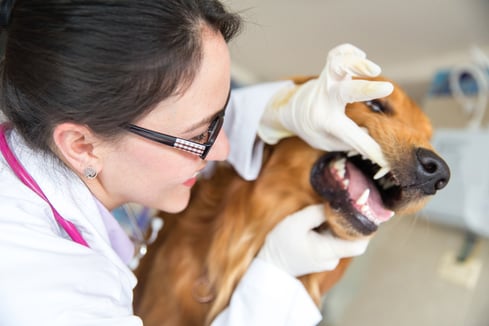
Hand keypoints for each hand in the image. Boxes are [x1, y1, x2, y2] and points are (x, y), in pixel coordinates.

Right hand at [257, 204, 368, 276]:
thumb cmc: (281, 245)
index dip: (363, 228)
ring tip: (315, 218)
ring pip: (339, 236)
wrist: (269, 264)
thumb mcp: (296, 223)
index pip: (360, 244)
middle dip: (342, 220)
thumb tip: (336, 205)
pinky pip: (331, 240)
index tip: (358, 211)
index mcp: (329, 251)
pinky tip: (312, 226)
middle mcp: (333, 258)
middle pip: (349, 236)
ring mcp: (328, 259)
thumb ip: (317, 212)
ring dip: (331, 224)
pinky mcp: (323, 257)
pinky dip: (325, 230)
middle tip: (328, 208)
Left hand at [258, 43, 393, 167]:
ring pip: (336, 65)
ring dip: (356, 63)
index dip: (369, 147)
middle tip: (387, 89)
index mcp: (325, 122)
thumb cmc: (316, 129)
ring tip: (374, 69)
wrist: (294, 111)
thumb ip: (352, 142)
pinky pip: (335, 54)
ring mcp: (327, 82)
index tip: (384, 157)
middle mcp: (325, 99)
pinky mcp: (329, 70)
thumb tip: (381, 146)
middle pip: (345, 91)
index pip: (350, 135)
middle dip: (366, 89)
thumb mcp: (329, 143)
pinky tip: (360, 55)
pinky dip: (348, 51)